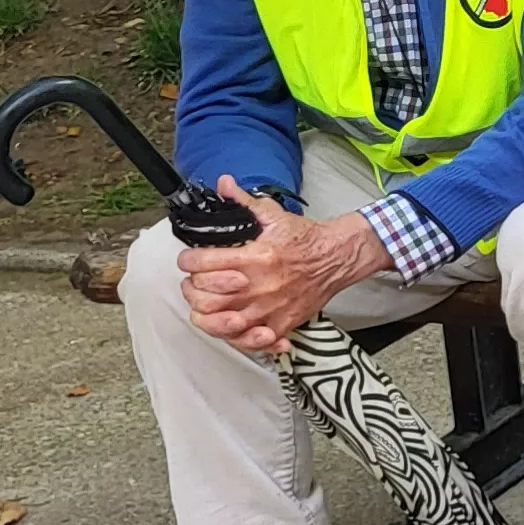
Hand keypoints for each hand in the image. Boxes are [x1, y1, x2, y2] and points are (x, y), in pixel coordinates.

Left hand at [178, 178, 390, 355]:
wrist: (336, 258)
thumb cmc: (305, 239)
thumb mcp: (274, 215)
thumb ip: (244, 202)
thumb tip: (224, 183)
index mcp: (253, 257)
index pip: (201, 263)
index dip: (187, 261)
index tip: (189, 260)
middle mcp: (257, 286)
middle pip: (204, 298)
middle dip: (192, 289)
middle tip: (195, 283)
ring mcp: (268, 309)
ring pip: (220, 324)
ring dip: (207, 314)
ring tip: (207, 304)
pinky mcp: (279, 324)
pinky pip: (249, 341)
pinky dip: (236, 336)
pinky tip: (232, 325)